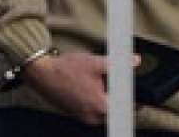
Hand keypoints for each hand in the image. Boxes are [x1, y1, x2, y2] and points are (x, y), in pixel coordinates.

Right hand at [23, 52, 140, 124]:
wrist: (42, 73)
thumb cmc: (64, 70)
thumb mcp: (94, 62)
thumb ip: (118, 64)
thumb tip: (134, 61)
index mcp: (101, 106)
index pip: (127, 109)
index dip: (134, 100)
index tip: (136, 92)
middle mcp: (93, 116)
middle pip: (117, 110)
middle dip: (119, 96)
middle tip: (115, 81)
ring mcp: (85, 116)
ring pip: (105, 110)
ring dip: (106, 97)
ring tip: (98, 82)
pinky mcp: (78, 113)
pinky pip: (94, 109)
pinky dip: (96, 99)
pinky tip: (89, 86)